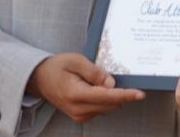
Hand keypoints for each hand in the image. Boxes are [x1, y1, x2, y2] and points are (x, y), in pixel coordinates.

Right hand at [26, 53, 144, 122]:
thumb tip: (112, 84)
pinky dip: (103, 98)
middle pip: (111, 103)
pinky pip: (101, 107)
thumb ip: (95, 72)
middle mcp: (79, 110)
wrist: (39, 80)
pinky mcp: (81, 117)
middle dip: (117, 90)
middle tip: (104, 74)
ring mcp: (80, 116)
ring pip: (108, 106)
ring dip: (109, 94)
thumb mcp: (75, 61)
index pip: (107, 96)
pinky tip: (91, 87)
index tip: (140, 94)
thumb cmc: (57, 67)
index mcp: (76, 95)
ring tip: (90, 80)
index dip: (126, 95)